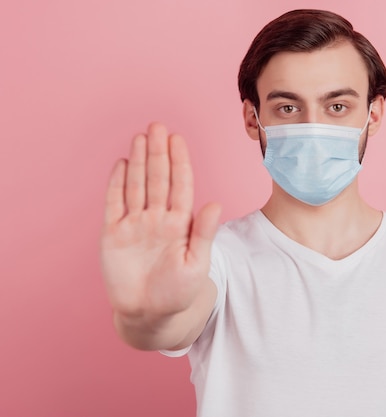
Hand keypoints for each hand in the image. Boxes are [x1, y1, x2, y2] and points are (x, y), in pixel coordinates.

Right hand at [101, 123, 220, 321]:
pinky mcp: (113, 234)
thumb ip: (204, 233)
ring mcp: (135, 224)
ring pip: (137, 185)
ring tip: (141, 137)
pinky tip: (123, 163)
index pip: (180, 186)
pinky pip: (114, 203)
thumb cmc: (179, 292)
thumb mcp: (197, 264)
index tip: (178, 140)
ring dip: (139, 161)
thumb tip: (215, 203)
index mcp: (179, 224)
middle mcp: (157, 219)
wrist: (150, 315)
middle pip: (157, 179)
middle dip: (158, 153)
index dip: (179, 162)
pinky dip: (117, 183)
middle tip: (158, 127)